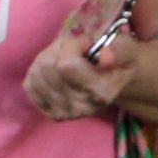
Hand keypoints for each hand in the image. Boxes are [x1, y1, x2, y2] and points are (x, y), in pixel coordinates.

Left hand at [23, 0, 139, 122]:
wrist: (112, 82)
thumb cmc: (119, 62)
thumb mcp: (128, 50)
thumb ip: (120, 50)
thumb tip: (105, 56)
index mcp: (101, 93)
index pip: (66, 64)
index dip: (72, 45)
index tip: (86, 44)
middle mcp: (80, 108)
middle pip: (48, 66)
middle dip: (59, 48)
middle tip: (75, 49)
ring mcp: (62, 112)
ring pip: (36, 72)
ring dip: (48, 56)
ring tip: (66, 57)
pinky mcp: (46, 111)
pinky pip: (29, 83)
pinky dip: (38, 70)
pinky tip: (55, 70)